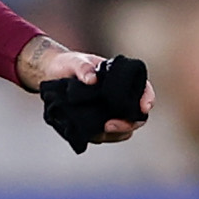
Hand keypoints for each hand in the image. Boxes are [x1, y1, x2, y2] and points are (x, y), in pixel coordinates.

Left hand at [17, 37, 153, 141]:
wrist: (51, 75)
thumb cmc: (68, 64)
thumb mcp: (74, 61)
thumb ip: (83, 68)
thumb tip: (92, 80)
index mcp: (121, 81)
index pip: (143, 90)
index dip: (148, 99)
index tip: (144, 107)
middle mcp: (118, 100)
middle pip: (136, 117)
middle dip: (128, 124)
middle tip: (109, 124)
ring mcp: (108, 114)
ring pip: (122, 132)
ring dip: (115, 134)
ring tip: (100, 128)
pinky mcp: (95, 125)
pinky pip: (103, 137)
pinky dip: (99, 137)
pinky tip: (88, 132)